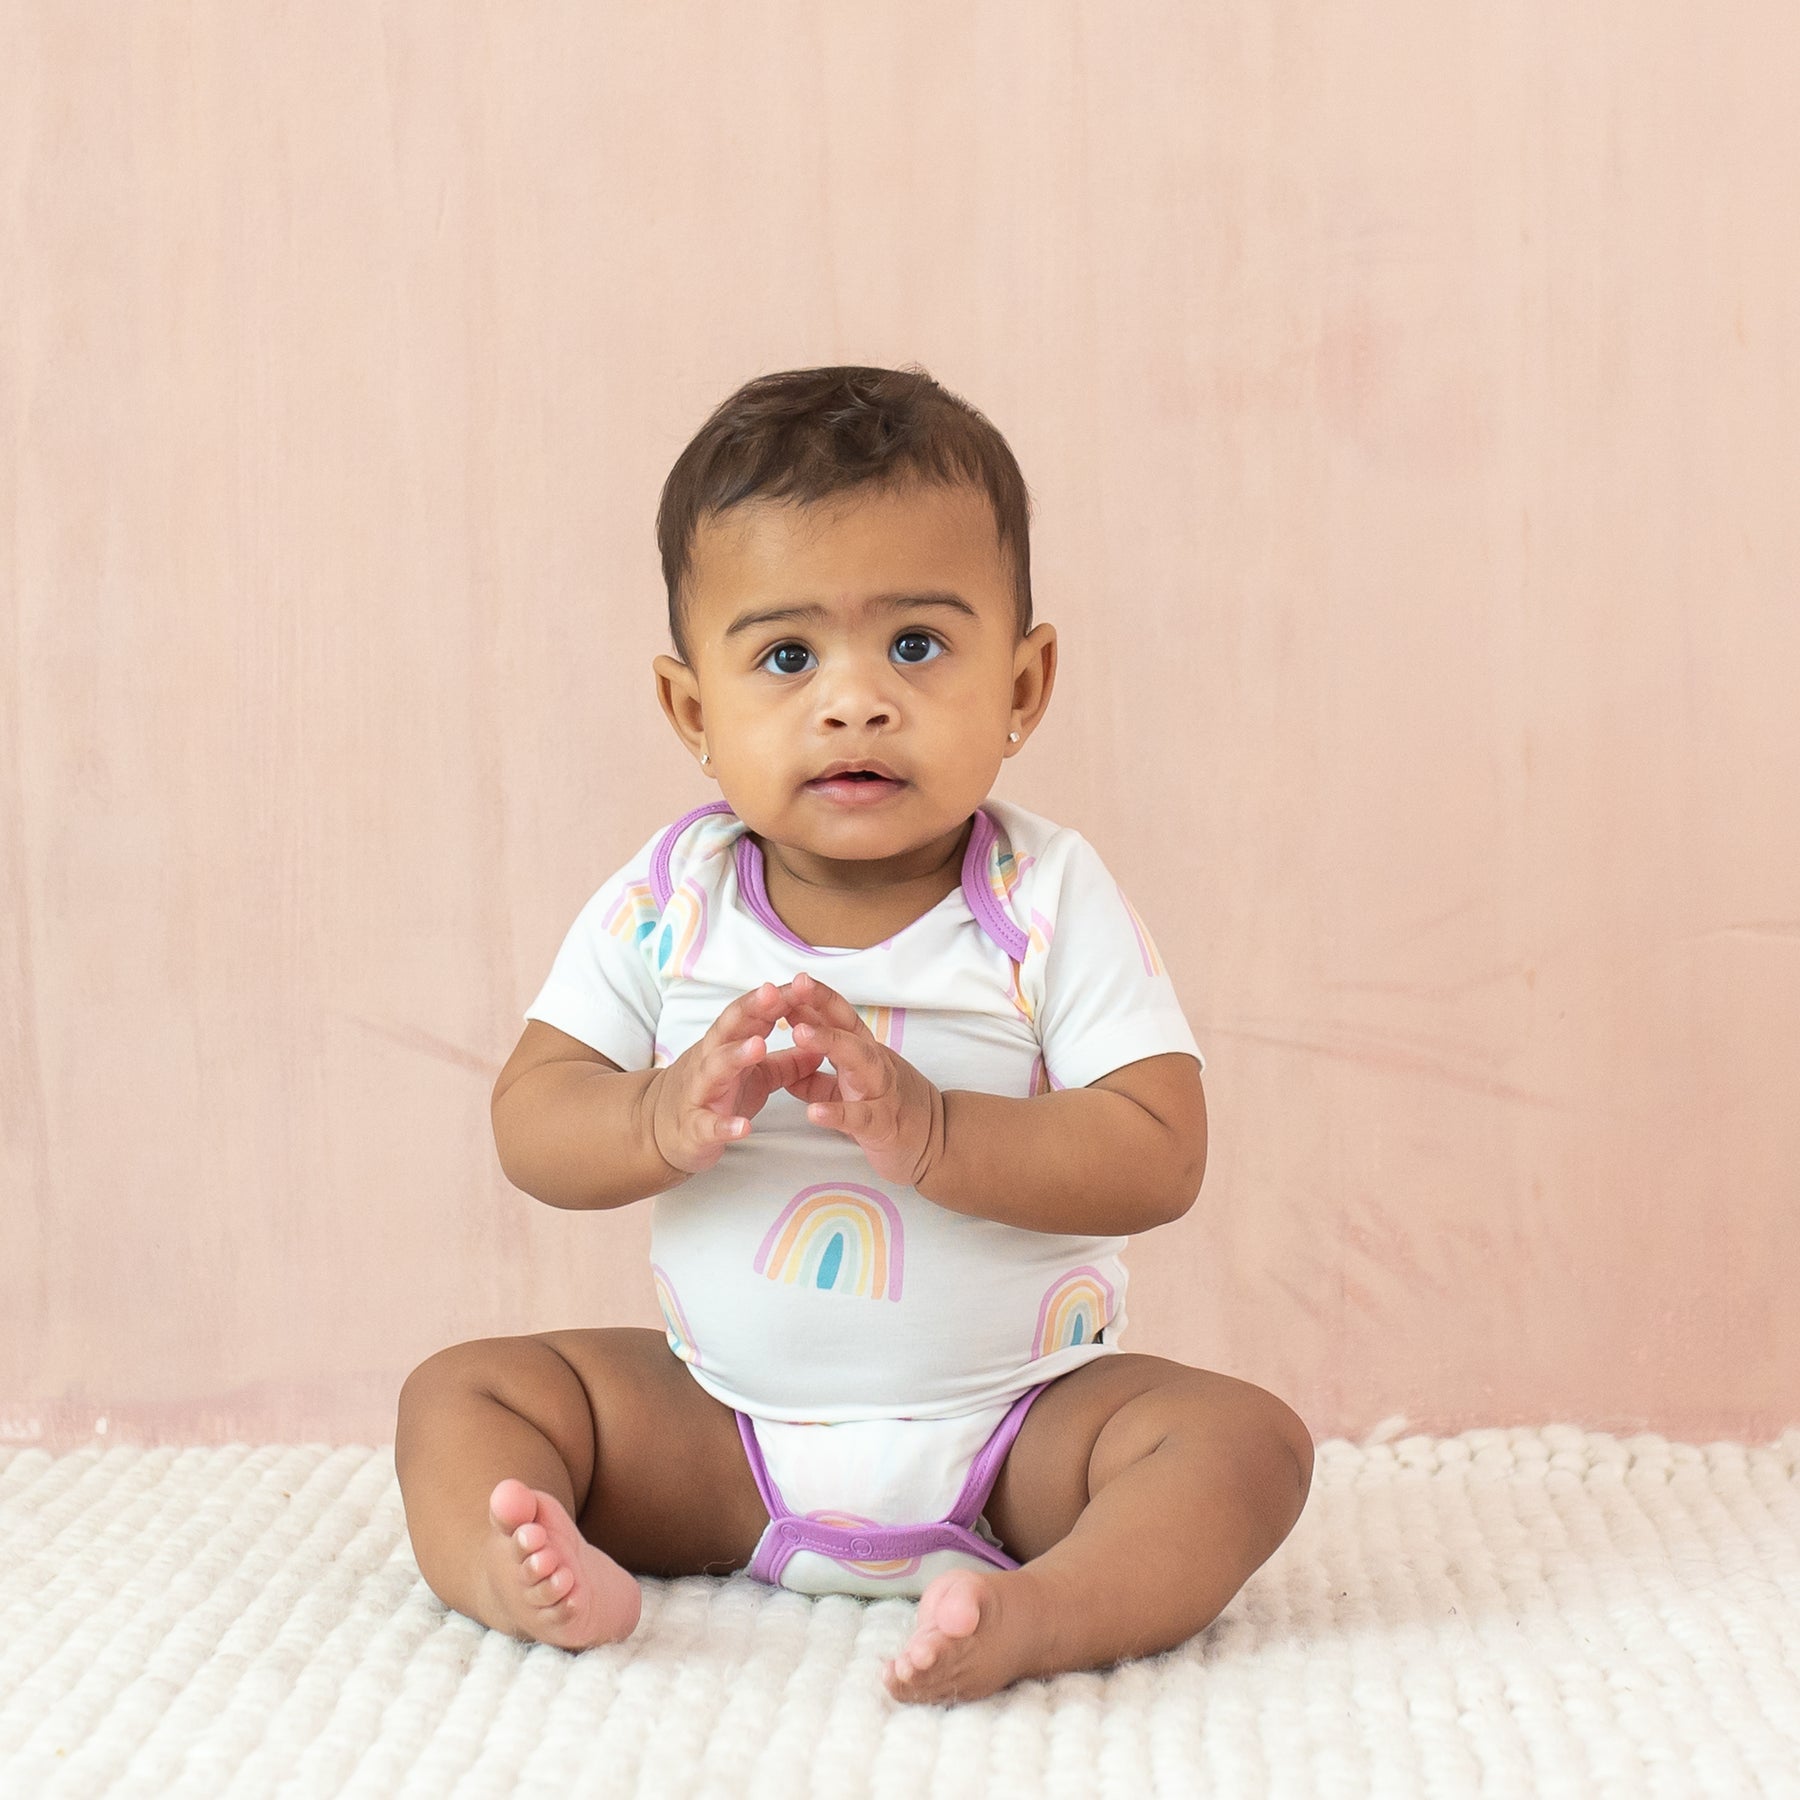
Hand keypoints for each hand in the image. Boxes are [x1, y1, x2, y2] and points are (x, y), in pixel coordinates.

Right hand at [645, 980, 826, 1176]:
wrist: (660, 1129)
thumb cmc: (716, 1094)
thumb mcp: (756, 1076)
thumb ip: (787, 1062)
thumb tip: (821, 1046)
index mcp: (728, 1044)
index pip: (752, 1013)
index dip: (775, 997)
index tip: (801, 981)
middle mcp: (711, 1061)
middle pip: (729, 1029)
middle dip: (751, 1010)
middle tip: (775, 993)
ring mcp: (700, 1092)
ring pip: (715, 1068)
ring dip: (736, 1055)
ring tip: (760, 1046)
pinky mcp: (695, 1128)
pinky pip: (709, 1125)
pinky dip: (725, 1125)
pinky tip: (743, 1127)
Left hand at [777, 970, 945, 1188]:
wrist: (938, 1143)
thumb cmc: (892, 1110)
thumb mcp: (852, 1088)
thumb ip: (817, 1079)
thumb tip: (786, 1065)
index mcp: (865, 1053)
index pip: (841, 1017)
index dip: (818, 997)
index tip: (793, 979)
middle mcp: (875, 1064)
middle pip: (849, 1028)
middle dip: (822, 1005)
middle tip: (795, 987)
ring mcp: (882, 1091)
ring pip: (859, 1060)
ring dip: (829, 1043)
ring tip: (798, 1034)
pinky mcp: (884, 1124)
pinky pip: (860, 1117)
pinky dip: (837, 1114)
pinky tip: (814, 1113)